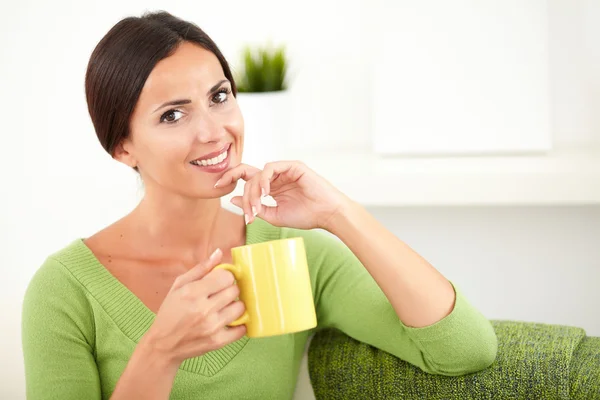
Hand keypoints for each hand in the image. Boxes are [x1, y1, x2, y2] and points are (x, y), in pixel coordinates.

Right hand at [143, 249, 245, 366]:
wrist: (163, 345)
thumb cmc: (170, 312)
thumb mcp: (179, 286)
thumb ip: (201, 269)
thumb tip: (219, 253)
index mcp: (192, 292)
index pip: (226, 277)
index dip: (225, 277)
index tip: (220, 281)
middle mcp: (203, 309)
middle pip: (234, 291)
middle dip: (230, 290)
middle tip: (221, 295)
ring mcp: (211, 327)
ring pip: (240, 308)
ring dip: (234, 306)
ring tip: (224, 308)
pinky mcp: (217, 342)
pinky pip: (241, 329)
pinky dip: (238, 325)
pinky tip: (229, 321)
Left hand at [215, 161, 349, 229]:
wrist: (328, 215)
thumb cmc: (306, 216)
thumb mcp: (275, 216)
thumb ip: (255, 208)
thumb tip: (233, 199)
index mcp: (271, 187)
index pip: (246, 178)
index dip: (229, 178)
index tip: (216, 186)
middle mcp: (276, 176)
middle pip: (248, 175)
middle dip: (242, 192)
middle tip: (245, 209)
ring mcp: (284, 170)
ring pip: (258, 174)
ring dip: (254, 191)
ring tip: (258, 207)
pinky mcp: (293, 166)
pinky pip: (271, 167)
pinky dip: (264, 179)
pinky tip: (266, 193)